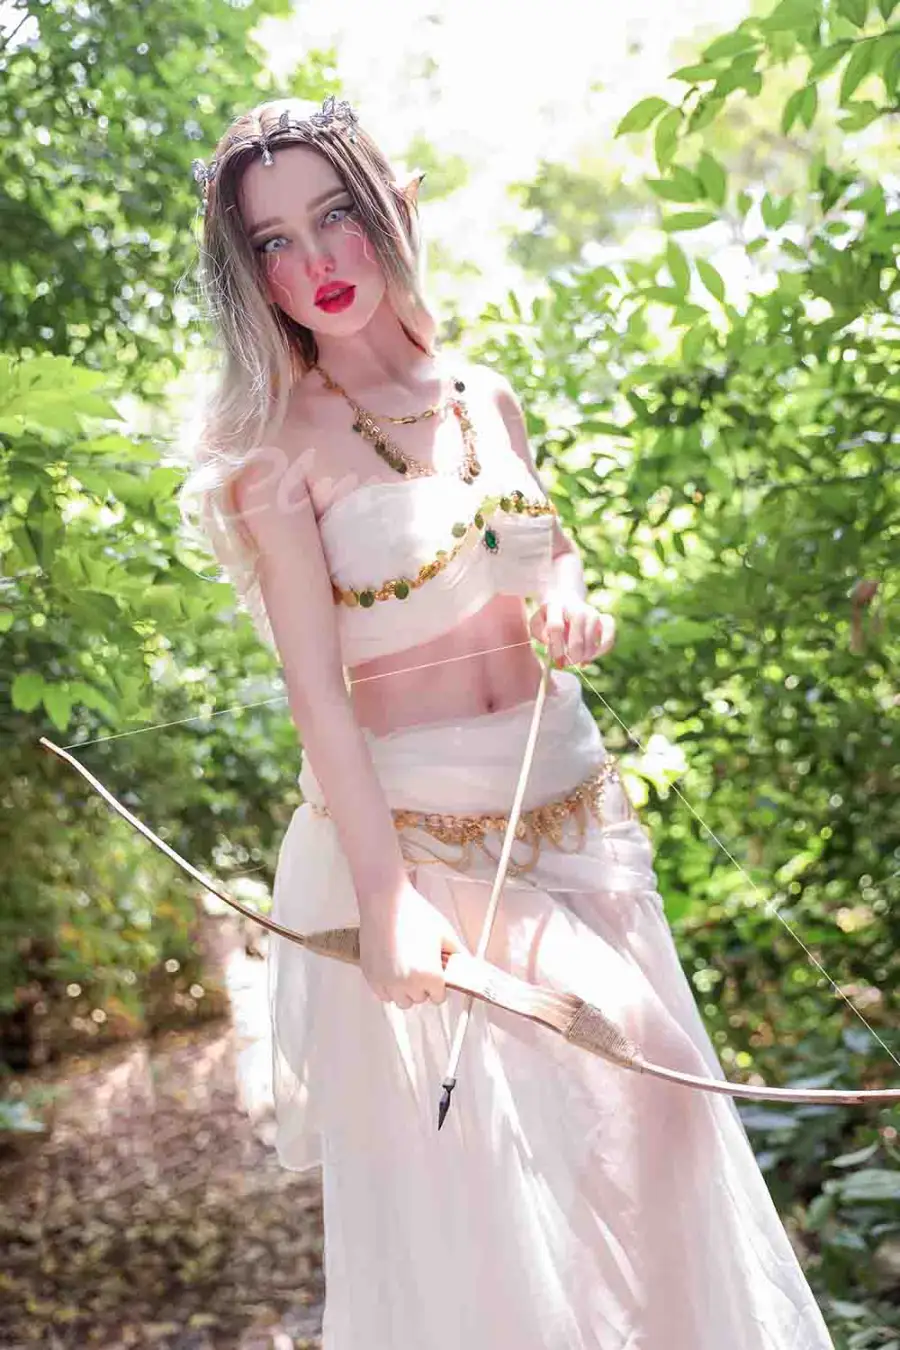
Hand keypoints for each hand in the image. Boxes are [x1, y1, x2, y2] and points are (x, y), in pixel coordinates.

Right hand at [358, 878, 464, 1008]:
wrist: (386, 901)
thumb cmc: (415, 914)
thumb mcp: (445, 933)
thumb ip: (458, 955)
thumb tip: (467, 968)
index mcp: (430, 976)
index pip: (438, 997)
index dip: (440, 984)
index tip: (437, 973)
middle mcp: (408, 983)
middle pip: (420, 999)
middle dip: (424, 986)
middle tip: (422, 965)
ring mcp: (387, 981)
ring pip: (401, 1000)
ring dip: (406, 990)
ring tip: (407, 969)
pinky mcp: (371, 976)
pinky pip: (383, 994)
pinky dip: (389, 987)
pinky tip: (393, 969)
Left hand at [529, 593, 615, 667]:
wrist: (566, 600)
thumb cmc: (549, 617)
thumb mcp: (538, 622)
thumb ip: (539, 632)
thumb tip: (550, 643)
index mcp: (557, 607)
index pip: (556, 628)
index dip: (555, 648)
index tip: (555, 659)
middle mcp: (577, 609)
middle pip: (577, 641)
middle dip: (571, 658)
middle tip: (565, 663)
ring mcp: (593, 614)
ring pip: (591, 645)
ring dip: (583, 658)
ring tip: (575, 659)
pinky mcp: (605, 619)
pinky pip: (609, 639)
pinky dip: (601, 651)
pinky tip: (590, 658)